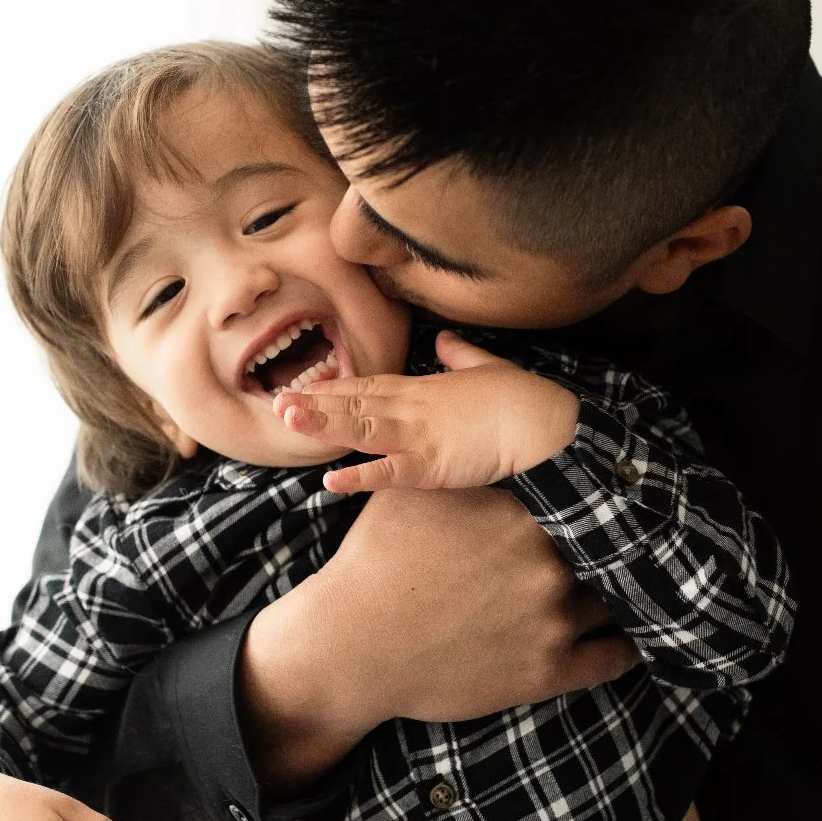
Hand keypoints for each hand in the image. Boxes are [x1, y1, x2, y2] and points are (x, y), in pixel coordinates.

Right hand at [238, 487, 641, 790]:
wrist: (352, 646)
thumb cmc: (376, 563)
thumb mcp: (414, 494)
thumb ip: (458, 463)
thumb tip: (466, 420)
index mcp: (520, 516)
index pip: (582, 496)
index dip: (596, 493)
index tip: (613, 488)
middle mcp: (547, 564)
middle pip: (605, 544)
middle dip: (610, 539)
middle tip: (632, 532)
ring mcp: (553, 621)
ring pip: (614, 598)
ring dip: (622, 589)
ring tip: (633, 579)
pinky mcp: (549, 672)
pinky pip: (613, 658)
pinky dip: (628, 646)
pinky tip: (632, 634)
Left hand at [273, 329, 578, 493]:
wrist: (545, 424)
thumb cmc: (522, 399)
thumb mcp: (488, 367)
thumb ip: (462, 355)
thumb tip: (448, 340)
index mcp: (424, 387)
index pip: (368, 385)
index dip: (333, 388)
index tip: (302, 388)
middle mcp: (413, 407)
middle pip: (355, 403)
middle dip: (315, 404)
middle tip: (276, 404)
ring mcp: (419, 436)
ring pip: (361, 429)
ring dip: (324, 426)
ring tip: (288, 421)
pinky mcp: (432, 466)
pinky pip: (388, 473)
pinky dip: (359, 476)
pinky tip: (330, 480)